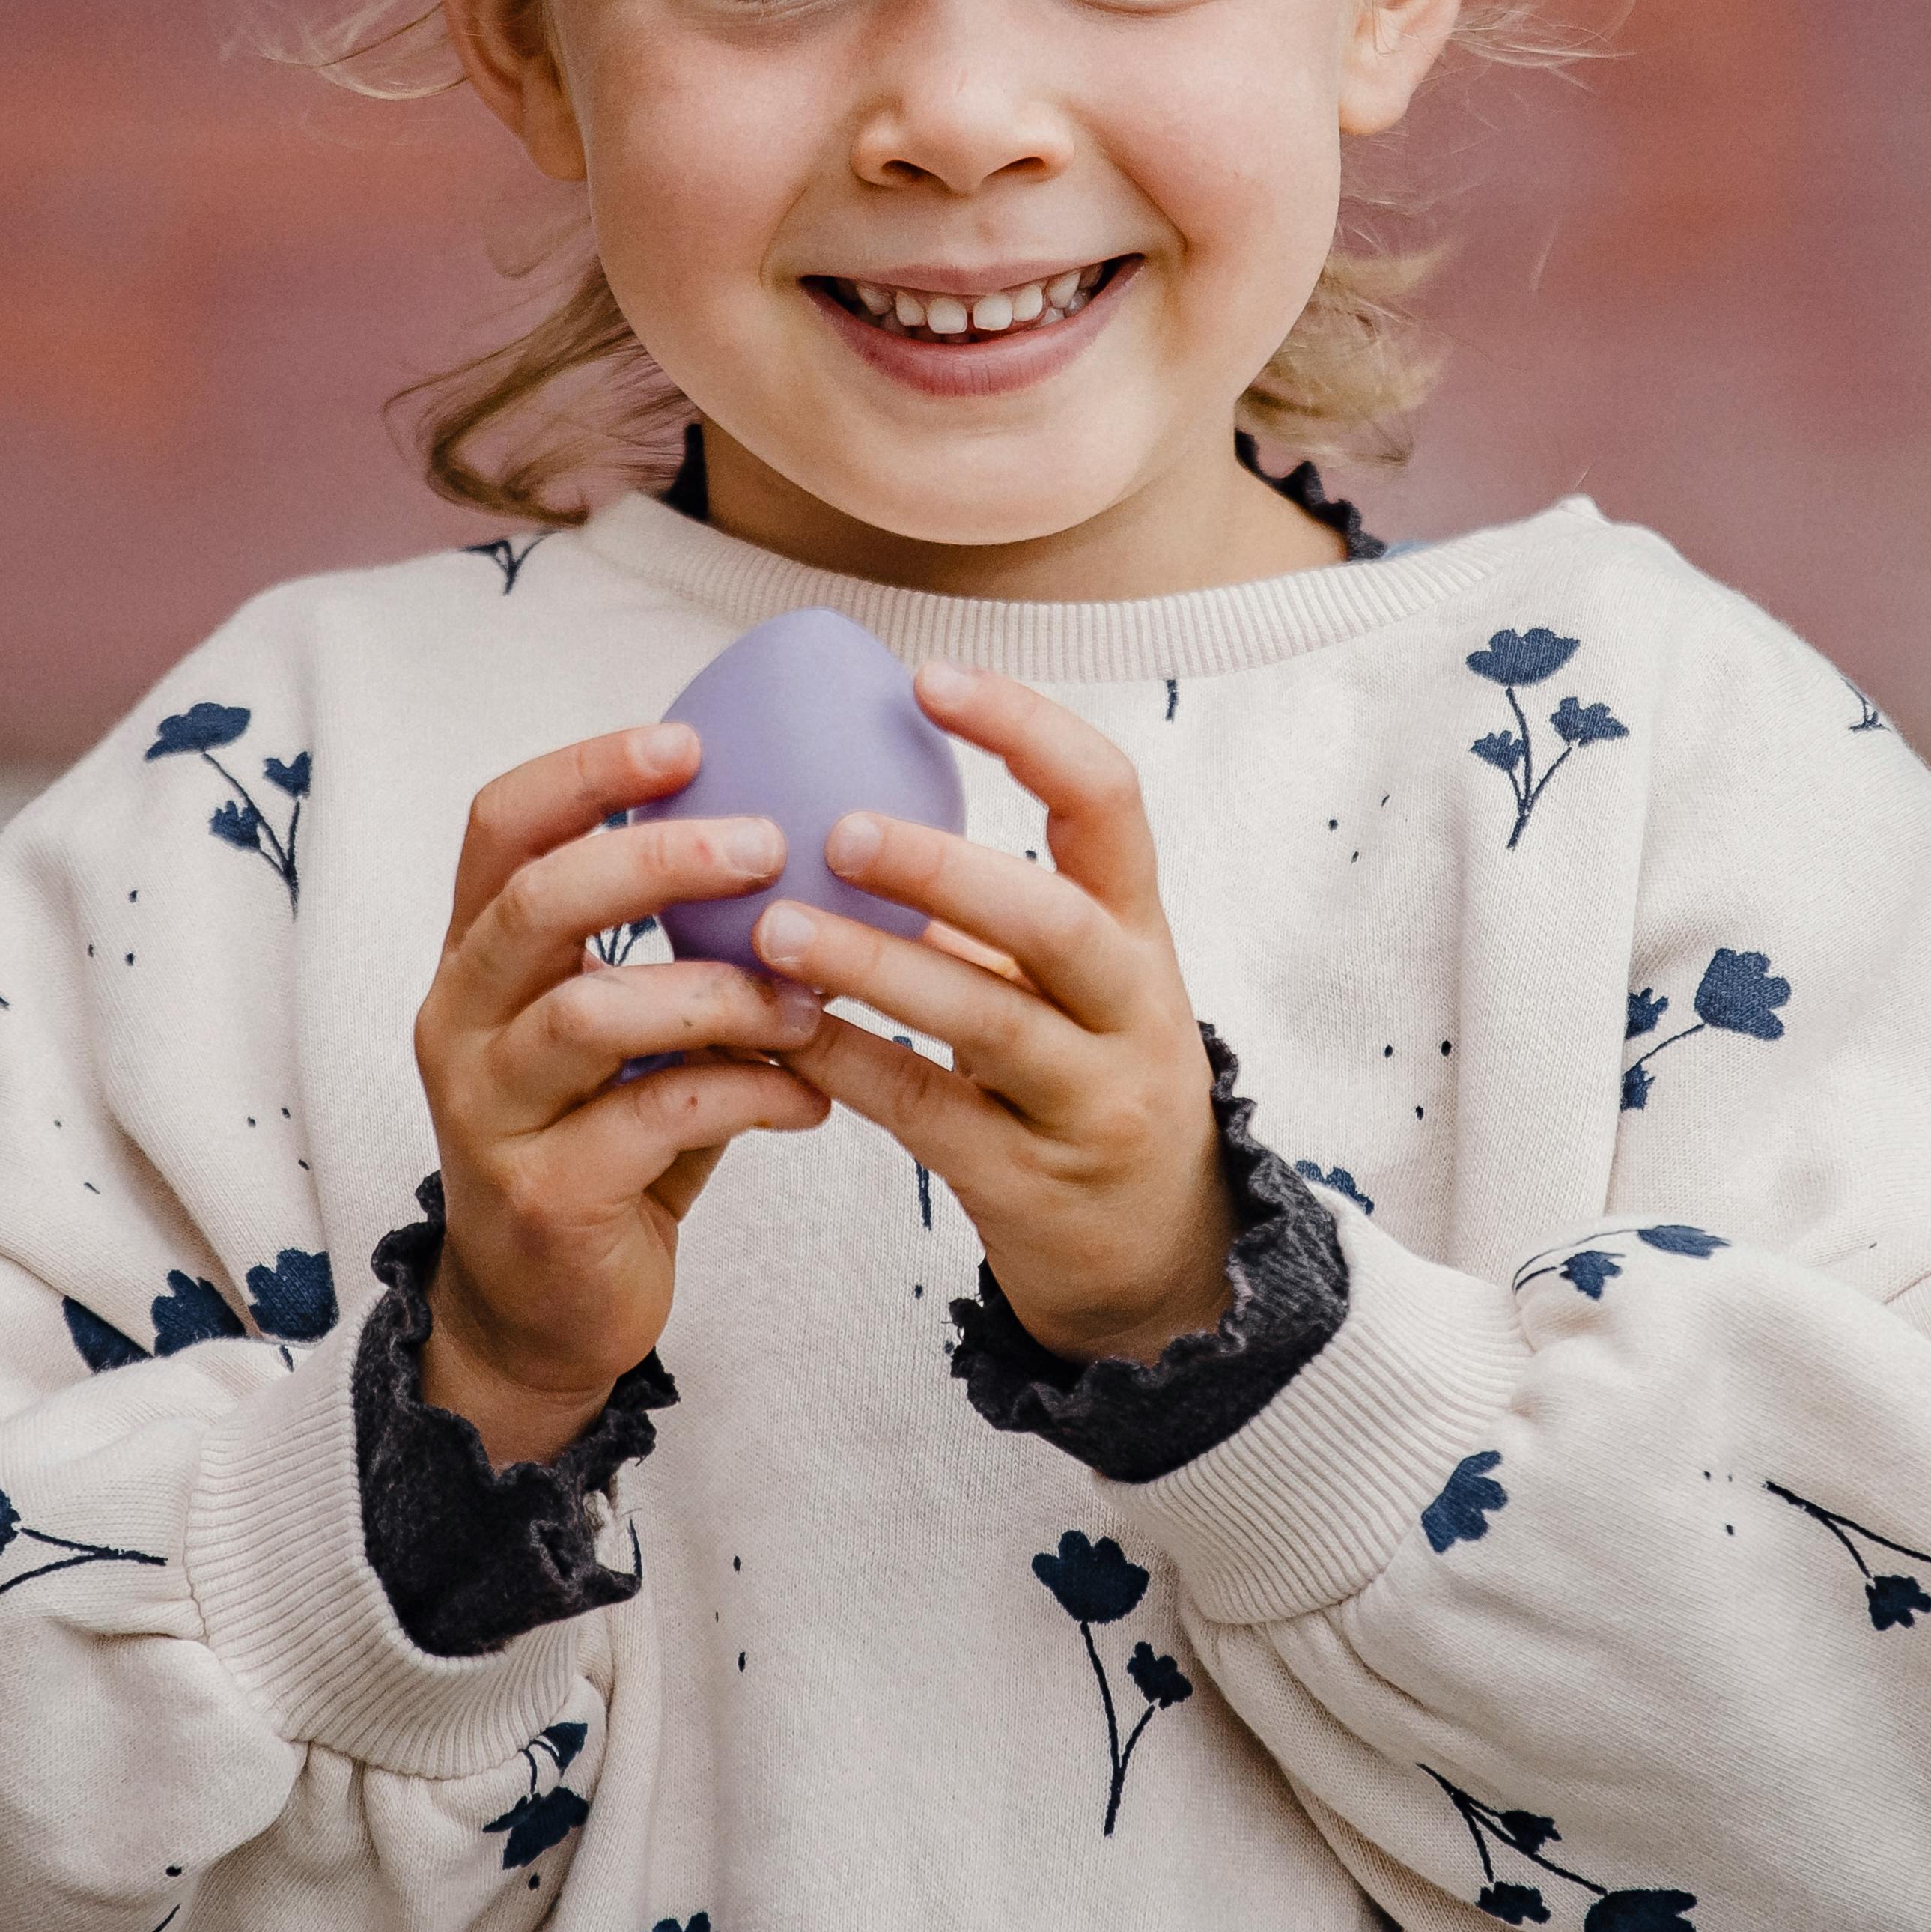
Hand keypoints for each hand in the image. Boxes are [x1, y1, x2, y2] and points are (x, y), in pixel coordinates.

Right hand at [411, 722, 832, 1465]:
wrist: (542, 1314)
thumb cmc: (602, 1142)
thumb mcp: (626, 1031)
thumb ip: (679, 948)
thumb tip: (809, 845)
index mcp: (476, 958)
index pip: (501, 827)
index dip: (588, 772)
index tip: (689, 738)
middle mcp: (458, 1021)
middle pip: (537, 902)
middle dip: (657, 859)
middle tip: (768, 842)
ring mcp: (487, 1111)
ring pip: (593, 1013)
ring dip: (720, 990)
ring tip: (807, 995)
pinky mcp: (541, 1194)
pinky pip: (655, 1116)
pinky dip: (748, 1092)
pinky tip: (811, 1095)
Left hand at [753, 665, 1236, 1370]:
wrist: (1157, 1251)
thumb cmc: (1087, 1075)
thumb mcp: (1076, 979)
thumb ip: (993, 906)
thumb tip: (847, 786)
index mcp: (1140, 929)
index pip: (1109, 800)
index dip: (1026, 730)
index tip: (927, 680)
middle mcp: (1132, 1007)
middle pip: (1055, 920)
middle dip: (946, 869)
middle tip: (839, 827)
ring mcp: (1089, 1099)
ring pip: (987, 1021)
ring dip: (875, 966)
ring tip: (773, 926)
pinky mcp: (1030, 1181)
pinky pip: (928, 1111)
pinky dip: (849, 1061)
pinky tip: (776, 1025)